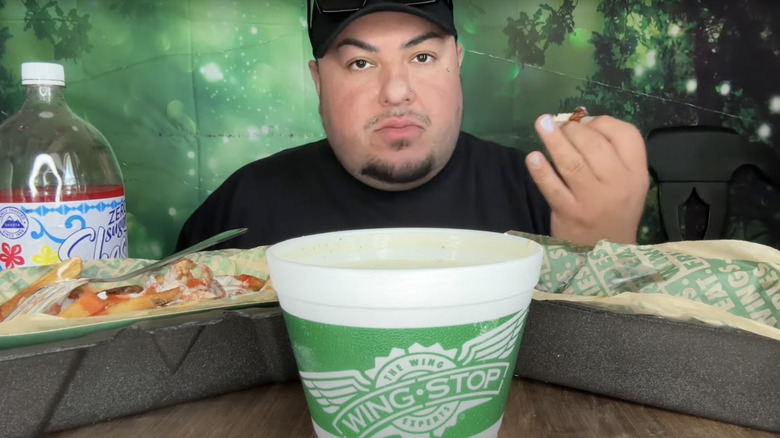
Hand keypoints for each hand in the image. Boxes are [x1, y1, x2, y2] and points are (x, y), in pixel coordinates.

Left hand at [525, 114, 649, 245]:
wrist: (606, 251)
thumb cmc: (614, 209)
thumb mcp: (628, 181)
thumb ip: (611, 153)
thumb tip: (582, 121)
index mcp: (636, 172)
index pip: (626, 135)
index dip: (602, 122)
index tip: (585, 120)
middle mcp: (617, 184)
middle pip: (594, 145)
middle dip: (573, 129)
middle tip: (558, 124)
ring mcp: (592, 199)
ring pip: (572, 162)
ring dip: (554, 140)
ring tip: (542, 124)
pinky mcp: (569, 212)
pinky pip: (552, 187)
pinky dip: (541, 171)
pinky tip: (533, 158)